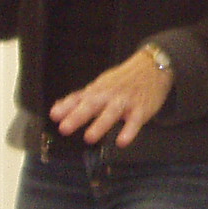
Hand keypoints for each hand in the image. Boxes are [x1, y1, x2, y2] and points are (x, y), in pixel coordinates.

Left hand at [51, 47, 174, 146]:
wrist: (153, 66)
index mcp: (98, 90)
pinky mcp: (141, 109)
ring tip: (89, 137)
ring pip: (111, 113)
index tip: (54, 116)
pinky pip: (135, 122)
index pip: (79, 98)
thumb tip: (57, 109)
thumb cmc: (124, 79)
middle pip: (91, 105)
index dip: (66, 107)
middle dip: (77, 116)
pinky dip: (129, 132)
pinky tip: (122, 142)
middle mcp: (109, 95)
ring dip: (100, 125)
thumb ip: (80, 98)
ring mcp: (125, 102)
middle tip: (64, 128)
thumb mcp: (100, 85)